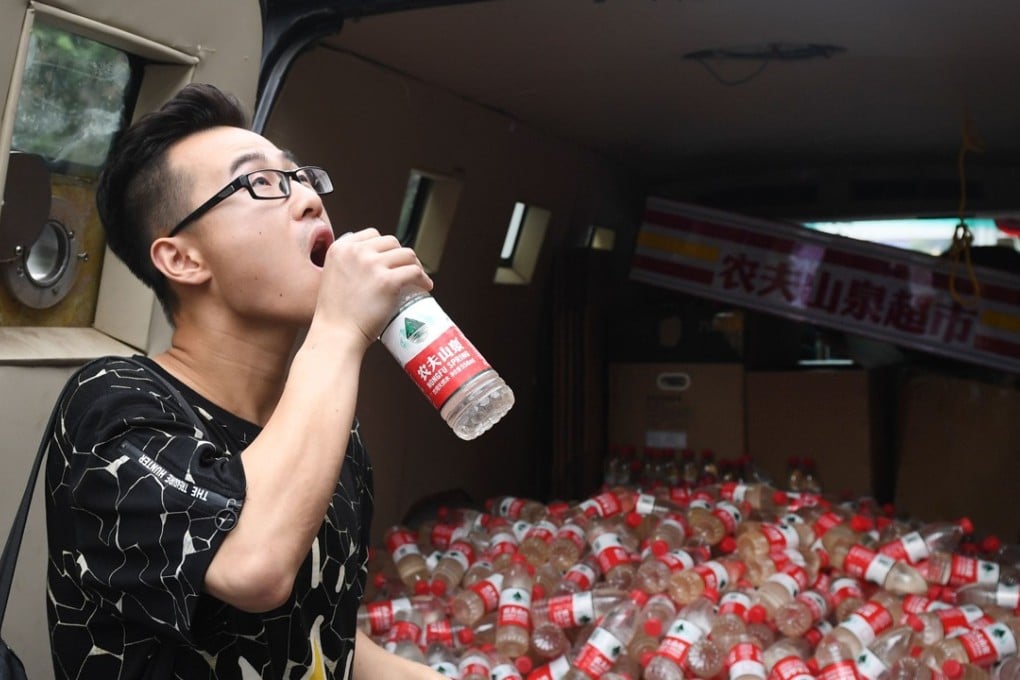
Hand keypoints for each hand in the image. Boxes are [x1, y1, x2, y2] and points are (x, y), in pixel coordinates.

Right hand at [314, 228, 432, 348]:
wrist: (336, 334)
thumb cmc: (335, 314)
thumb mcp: (333, 276)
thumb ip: (348, 264)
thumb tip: (372, 261)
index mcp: (340, 248)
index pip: (371, 235)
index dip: (385, 248)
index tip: (391, 260)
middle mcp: (356, 252)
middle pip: (391, 242)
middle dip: (401, 255)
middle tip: (406, 270)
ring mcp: (372, 265)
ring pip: (406, 254)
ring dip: (415, 265)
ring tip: (417, 278)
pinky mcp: (388, 281)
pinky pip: (414, 272)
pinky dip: (423, 279)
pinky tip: (424, 287)